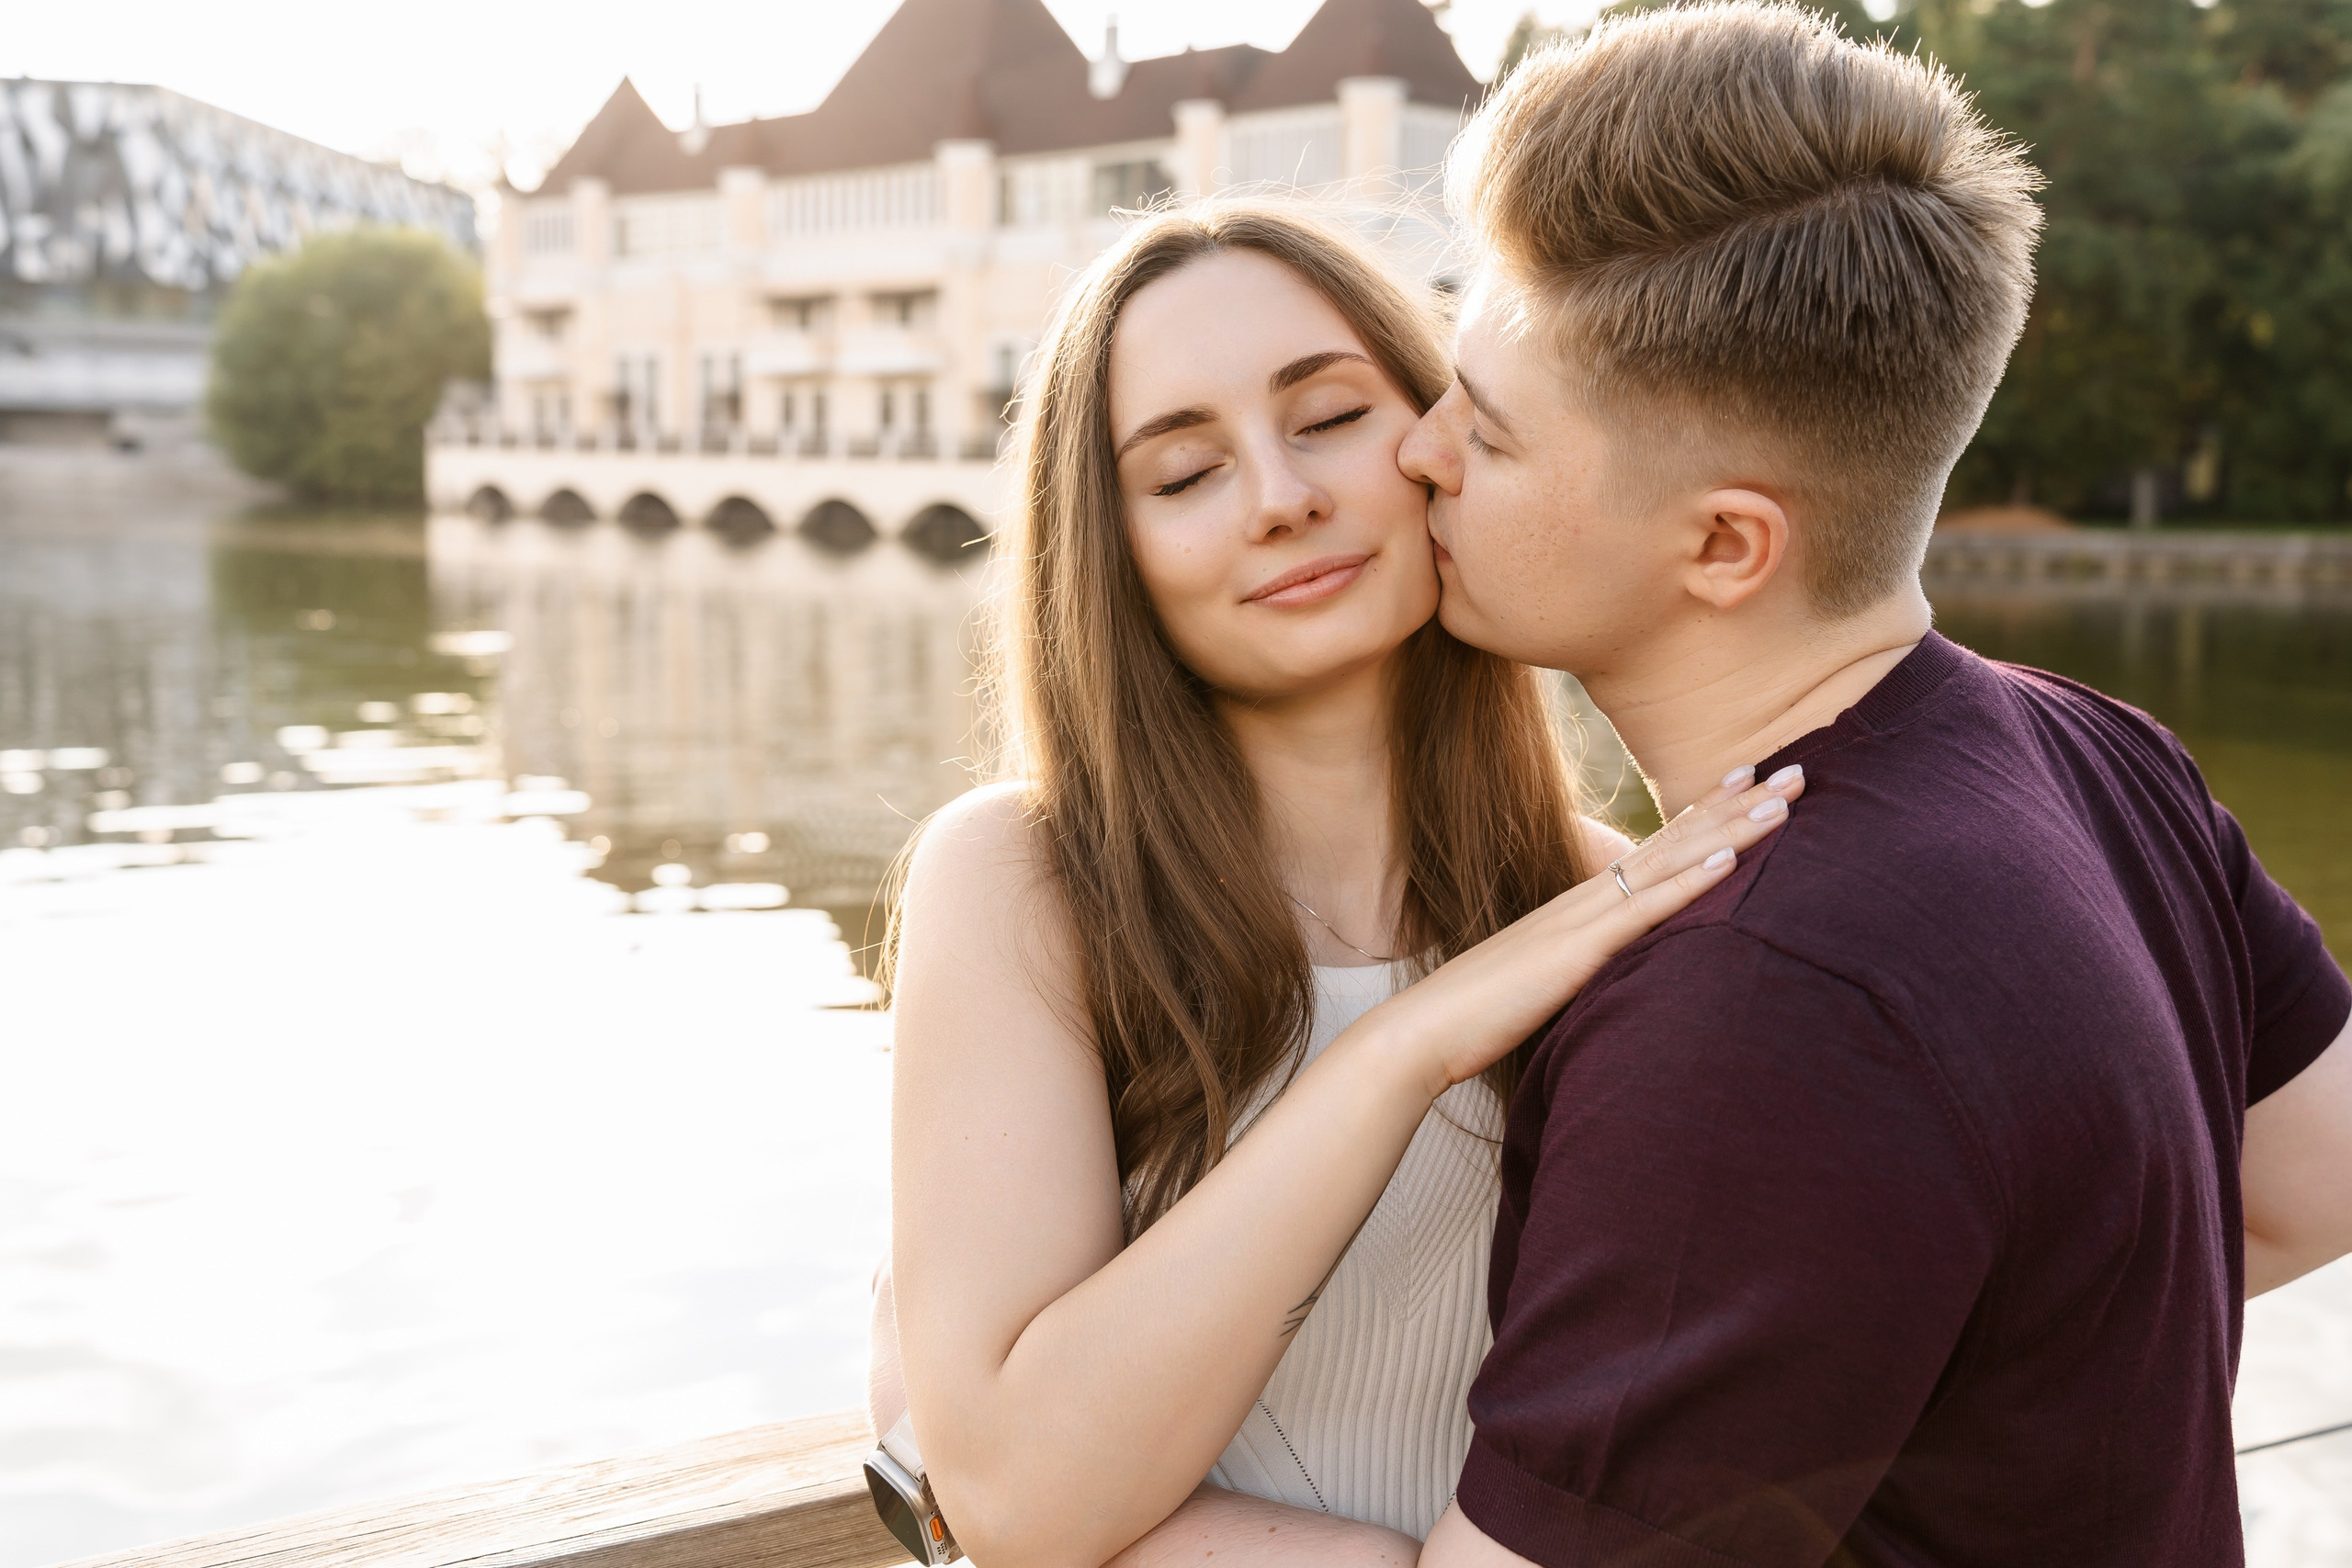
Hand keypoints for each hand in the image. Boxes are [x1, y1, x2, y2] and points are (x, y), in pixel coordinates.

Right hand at [1365, 764, 1804, 1096]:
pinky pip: (1645, 910)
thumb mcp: (1544, 985)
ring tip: (1783, 799)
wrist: (1421, 1032)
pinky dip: (1691, 881)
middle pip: (1674, 841)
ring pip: (1669, 863)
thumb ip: (1584, 972)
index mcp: (1580, 907)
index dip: (1705, 813)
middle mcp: (1586, 900)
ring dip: (1731, 828)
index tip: (1748, 779)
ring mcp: (1582, 920)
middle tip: (1797, 769)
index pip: (1654, 849)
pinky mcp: (1577, 952)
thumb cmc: (1475, 1017)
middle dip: (1736, 803)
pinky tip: (1732, 859)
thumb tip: (1618, 980)